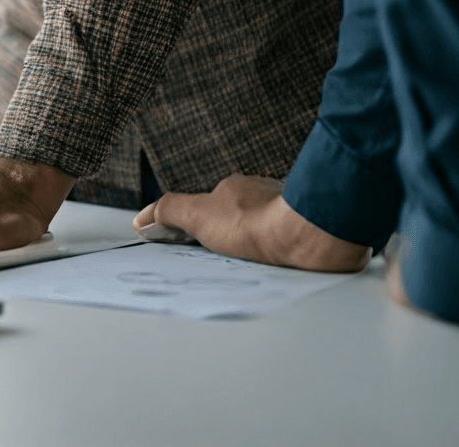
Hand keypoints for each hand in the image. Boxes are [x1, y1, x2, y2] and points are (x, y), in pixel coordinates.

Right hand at [131, 174, 370, 271]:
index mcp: (237, 188)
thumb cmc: (255, 224)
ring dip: (260, 248)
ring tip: (253, 270)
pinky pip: (294, 244)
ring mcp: (292, 211)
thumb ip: (168, 211)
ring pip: (269, 231)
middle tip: (225, 262)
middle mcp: (266, 194)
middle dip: (232, 238)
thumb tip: (143, 218)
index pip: (212, 206)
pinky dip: (284, 256)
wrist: (310, 236)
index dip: (200, 226)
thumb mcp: (197, 215)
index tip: (196, 246)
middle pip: (242, 218)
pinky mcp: (315, 231)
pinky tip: (281, 270)